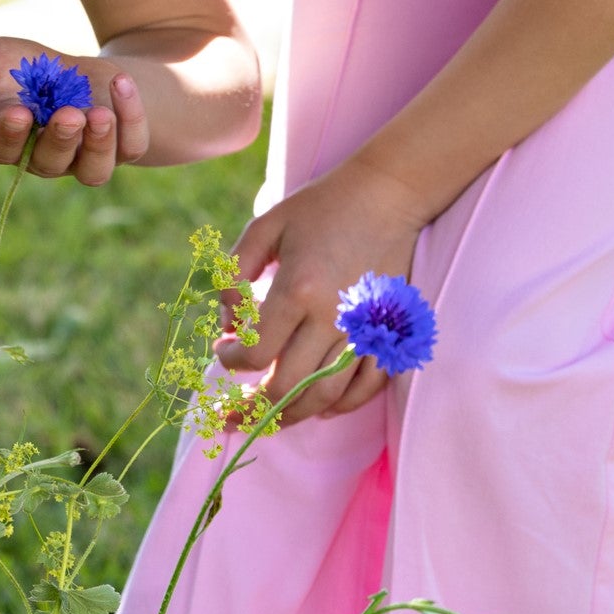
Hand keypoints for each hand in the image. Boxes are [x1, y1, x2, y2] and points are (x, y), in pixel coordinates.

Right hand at [0, 37, 149, 183]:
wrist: (75, 74)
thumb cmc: (24, 70)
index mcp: (7, 138)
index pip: (3, 149)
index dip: (10, 135)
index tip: (19, 113)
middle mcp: (44, 157)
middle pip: (50, 162)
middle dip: (60, 139)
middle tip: (69, 114)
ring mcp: (84, 158)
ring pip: (93, 170)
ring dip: (97, 144)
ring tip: (99, 114)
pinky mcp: (120, 148)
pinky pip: (129, 146)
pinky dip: (130, 118)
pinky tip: (122, 84)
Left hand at [220, 157, 428, 423]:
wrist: (388, 194)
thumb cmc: (321, 207)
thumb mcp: (265, 226)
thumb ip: (235, 273)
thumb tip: (231, 325)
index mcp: (298, 289)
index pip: (256, 353)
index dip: (230, 362)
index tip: (224, 352)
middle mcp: (333, 317)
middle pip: (288, 387)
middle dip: (253, 409)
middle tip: (232, 414)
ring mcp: (364, 329)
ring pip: (327, 396)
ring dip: (293, 415)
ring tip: (269, 418)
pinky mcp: (388, 331)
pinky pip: (368, 385)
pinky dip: (343, 405)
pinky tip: (320, 409)